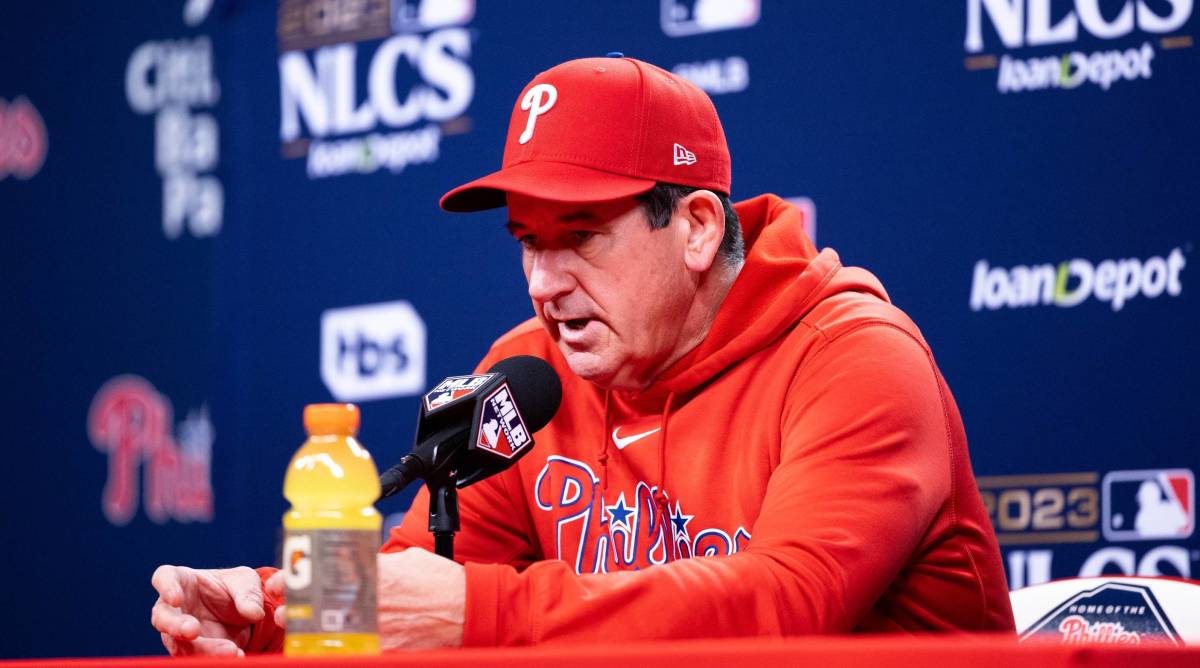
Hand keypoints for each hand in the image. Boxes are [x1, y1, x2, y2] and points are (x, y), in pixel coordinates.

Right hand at [150, 565, 264, 655]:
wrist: (239, 614)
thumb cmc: (234, 588)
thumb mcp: (246, 582)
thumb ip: (248, 594)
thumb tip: (255, 612)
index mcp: (182, 580)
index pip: (164, 578)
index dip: (166, 588)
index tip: (175, 598)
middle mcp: (174, 609)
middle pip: (162, 618)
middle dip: (174, 626)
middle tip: (192, 631)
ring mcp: (179, 633)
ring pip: (180, 645)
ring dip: (202, 650)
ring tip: (231, 650)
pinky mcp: (191, 652)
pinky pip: (197, 658)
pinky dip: (215, 660)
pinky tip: (237, 655)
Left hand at [269, 548, 464, 649]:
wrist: (471, 609)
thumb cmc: (443, 583)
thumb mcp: (408, 561)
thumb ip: (379, 563)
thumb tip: (359, 562)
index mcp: (378, 574)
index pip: (324, 574)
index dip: (295, 578)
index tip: (280, 581)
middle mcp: (374, 601)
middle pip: (319, 606)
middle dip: (296, 608)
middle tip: (283, 609)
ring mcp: (379, 628)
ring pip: (330, 632)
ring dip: (311, 631)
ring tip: (299, 629)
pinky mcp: (387, 649)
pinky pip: (354, 650)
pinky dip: (338, 648)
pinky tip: (329, 645)